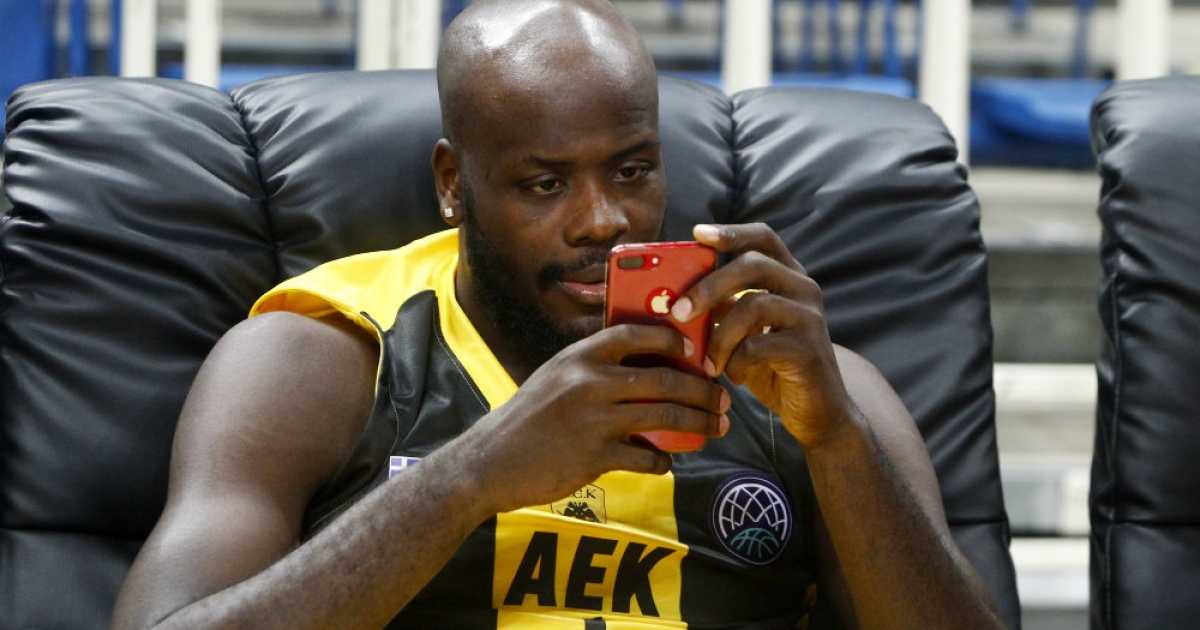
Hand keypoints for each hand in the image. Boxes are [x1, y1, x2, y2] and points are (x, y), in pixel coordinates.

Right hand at [451, 323, 729, 514]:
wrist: (490, 461)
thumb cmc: (528, 417)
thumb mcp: (555, 376)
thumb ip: (593, 367)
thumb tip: (646, 364)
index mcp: (579, 356)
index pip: (635, 334)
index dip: (672, 338)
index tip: (695, 348)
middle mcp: (588, 382)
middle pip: (664, 379)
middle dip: (702, 390)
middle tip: (723, 398)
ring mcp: (593, 420)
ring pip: (665, 417)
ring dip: (698, 423)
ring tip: (716, 427)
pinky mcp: (595, 457)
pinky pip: (646, 456)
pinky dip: (663, 459)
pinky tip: (667, 459)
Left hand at [670, 223, 855, 448]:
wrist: (818, 411)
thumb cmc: (772, 366)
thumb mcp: (744, 332)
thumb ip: (722, 309)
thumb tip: (674, 295)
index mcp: (788, 277)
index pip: (763, 238)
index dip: (731, 232)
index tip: (698, 233)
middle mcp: (803, 288)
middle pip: (753, 265)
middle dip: (708, 286)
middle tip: (677, 311)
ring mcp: (809, 317)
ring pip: (752, 305)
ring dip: (719, 336)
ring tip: (707, 362)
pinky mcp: (807, 349)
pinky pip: (758, 344)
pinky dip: (735, 362)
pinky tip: (733, 377)